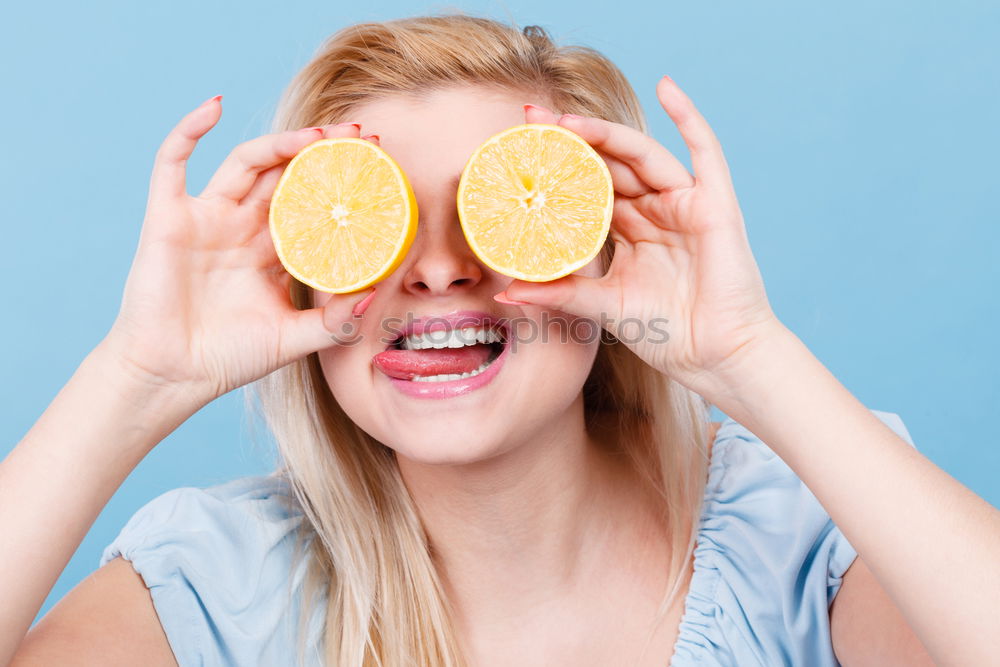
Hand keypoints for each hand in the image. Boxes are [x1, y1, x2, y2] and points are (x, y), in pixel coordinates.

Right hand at [103, 96, 373, 404]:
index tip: (378, 165)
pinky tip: (214, 105)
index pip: (312, 202)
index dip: (342, 182)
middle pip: (286, 174)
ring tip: (319, 134)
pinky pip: (171, 163)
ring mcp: (206, 219)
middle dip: (322, 152)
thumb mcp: (293, 339)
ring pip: (246, 163)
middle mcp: (242, 227)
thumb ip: (335, 322)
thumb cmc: (229, 357)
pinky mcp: (168, 218)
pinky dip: (189, 130)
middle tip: (361, 136)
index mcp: (272, 250)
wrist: (172, 376)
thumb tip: (376, 296)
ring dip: (280, 142)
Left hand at [502, 77, 783, 396]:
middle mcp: (655, 210)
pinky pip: (705, 152)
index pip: (587, 186)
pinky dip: (689, 118)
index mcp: (630, 229)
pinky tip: (666, 87)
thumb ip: (558, 294)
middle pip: (608, 162)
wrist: (716, 358)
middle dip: (569, 140)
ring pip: (640, 155)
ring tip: (565, 120)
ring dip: (604, 132)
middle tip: (529, 121)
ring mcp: (685, 204)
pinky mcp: (715, 205)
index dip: (556, 166)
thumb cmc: (667, 333)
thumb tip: (505, 293)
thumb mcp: (601, 306)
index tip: (517, 151)